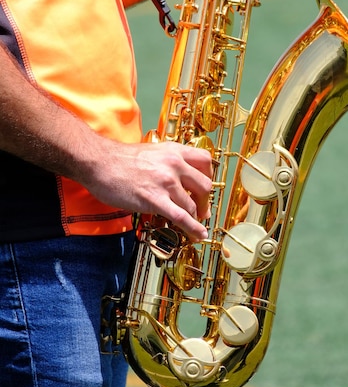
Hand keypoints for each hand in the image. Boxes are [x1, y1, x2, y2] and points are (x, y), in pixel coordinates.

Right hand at [84, 140, 212, 242]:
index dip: (209, 177)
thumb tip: (178, 178)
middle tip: (202, 211)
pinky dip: (193, 228)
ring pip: (192, 205)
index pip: (205, 161)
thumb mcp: (152, 151)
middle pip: (204, 185)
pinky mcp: (155, 199)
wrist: (99, 162)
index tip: (205, 188)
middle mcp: (174, 164)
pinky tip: (198, 235)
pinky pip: (181, 217)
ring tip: (194, 225)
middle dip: (205, 202)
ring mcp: (166, 182)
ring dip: (195, 218)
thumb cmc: (119, 159)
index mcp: (174, 150)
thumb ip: (167, 161)